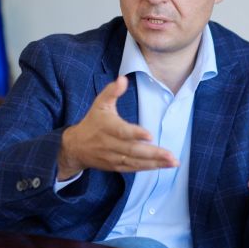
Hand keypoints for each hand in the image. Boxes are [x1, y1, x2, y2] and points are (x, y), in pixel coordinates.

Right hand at [57, 76, 178, 179]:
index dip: (135, 134)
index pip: (122, 132)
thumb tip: (122, 79)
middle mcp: (110, 144)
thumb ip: (112, 91)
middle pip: (133, 150)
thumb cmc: (93, 121)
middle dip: (153, 153)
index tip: (150, 135)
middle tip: (170, 155)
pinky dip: (147, 168)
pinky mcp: (115, 166)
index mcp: (107, 126)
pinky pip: (133, 168)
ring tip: (172, 162)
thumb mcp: (99, 103)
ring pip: (135, 161)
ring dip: (155, 163)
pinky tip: (162, 166)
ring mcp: (113, 157)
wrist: (76, 147)